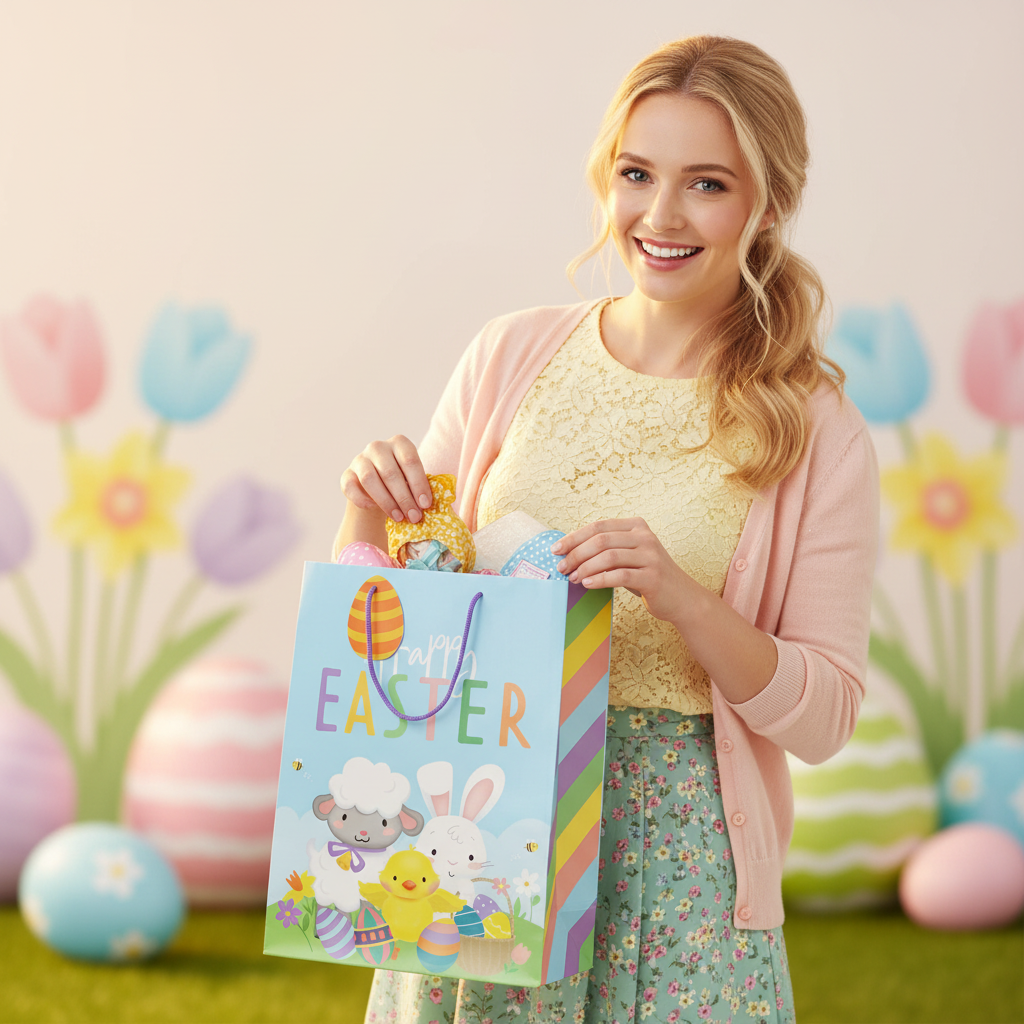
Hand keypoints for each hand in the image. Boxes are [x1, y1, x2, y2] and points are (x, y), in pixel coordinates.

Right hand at [341, 435, 431, 523]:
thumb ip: (419, 487)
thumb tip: (425, 505)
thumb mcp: (413, 479)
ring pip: (369, 479)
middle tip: (414, 516)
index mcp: (400, 443)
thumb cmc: (403, 481)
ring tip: (399, 518)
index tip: (425, 504)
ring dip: (386, 502)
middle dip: (404, 498)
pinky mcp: (347, 474)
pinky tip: (374, 509)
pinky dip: (362, 499)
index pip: (410, 461)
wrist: (378, 487)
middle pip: (390, 472)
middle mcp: (378, 447)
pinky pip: (350, 487)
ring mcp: (360, 459)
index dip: (419, 484)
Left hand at [552, 517, 691, 623]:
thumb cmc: (648, 576)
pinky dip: (600, 579)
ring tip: (573, 578)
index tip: (556, 549)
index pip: (598, 526)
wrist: (681, 597)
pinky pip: (620, 576)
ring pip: (609, 556)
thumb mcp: (628, 557)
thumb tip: (569, 553)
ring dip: (586, 567)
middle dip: (576, 554)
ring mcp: (651, 556)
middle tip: (562, 567)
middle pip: (601, 540)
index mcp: (636, 526)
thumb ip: (606, 551)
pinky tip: (587, 584)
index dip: (574, 537)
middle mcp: (645, 537)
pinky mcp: (653, 576)